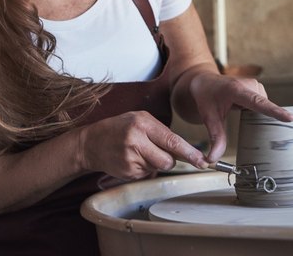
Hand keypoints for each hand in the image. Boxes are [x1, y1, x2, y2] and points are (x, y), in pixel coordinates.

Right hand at [78, 111, 207, 179]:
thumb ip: (161, 131)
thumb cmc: (118, 128)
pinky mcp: (127, 172)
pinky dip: (143, 168)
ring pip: (158, 168)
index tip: (202, 161)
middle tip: (155, 150)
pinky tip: (131, 159)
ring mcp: (130, 158)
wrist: (90, 143)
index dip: (190, 153)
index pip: (172, 141)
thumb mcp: (139, 119)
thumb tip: (184, 150)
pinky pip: (147, 174)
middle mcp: (136, 140)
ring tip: (138, 152)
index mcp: (142, 123)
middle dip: (168, 159)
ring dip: (154, 163)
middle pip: (168, 160)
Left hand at [189, 73, 292, 162]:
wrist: (204, 81)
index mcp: (236, 90)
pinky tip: (243, 112)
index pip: (258, 103)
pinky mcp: (259, 90)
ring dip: (256, 117)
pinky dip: (258, 113)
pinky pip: (264, 106)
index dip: (274, 111)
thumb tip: (213, 159)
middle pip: (263, 109)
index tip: (290, 119)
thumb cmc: (206, 96)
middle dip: (257, 121)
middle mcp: (250, 85)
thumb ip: (215, 138)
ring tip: (236, 111)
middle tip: (239, 118)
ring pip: (264, 109)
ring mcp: (256, 86)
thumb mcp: (208, 117)